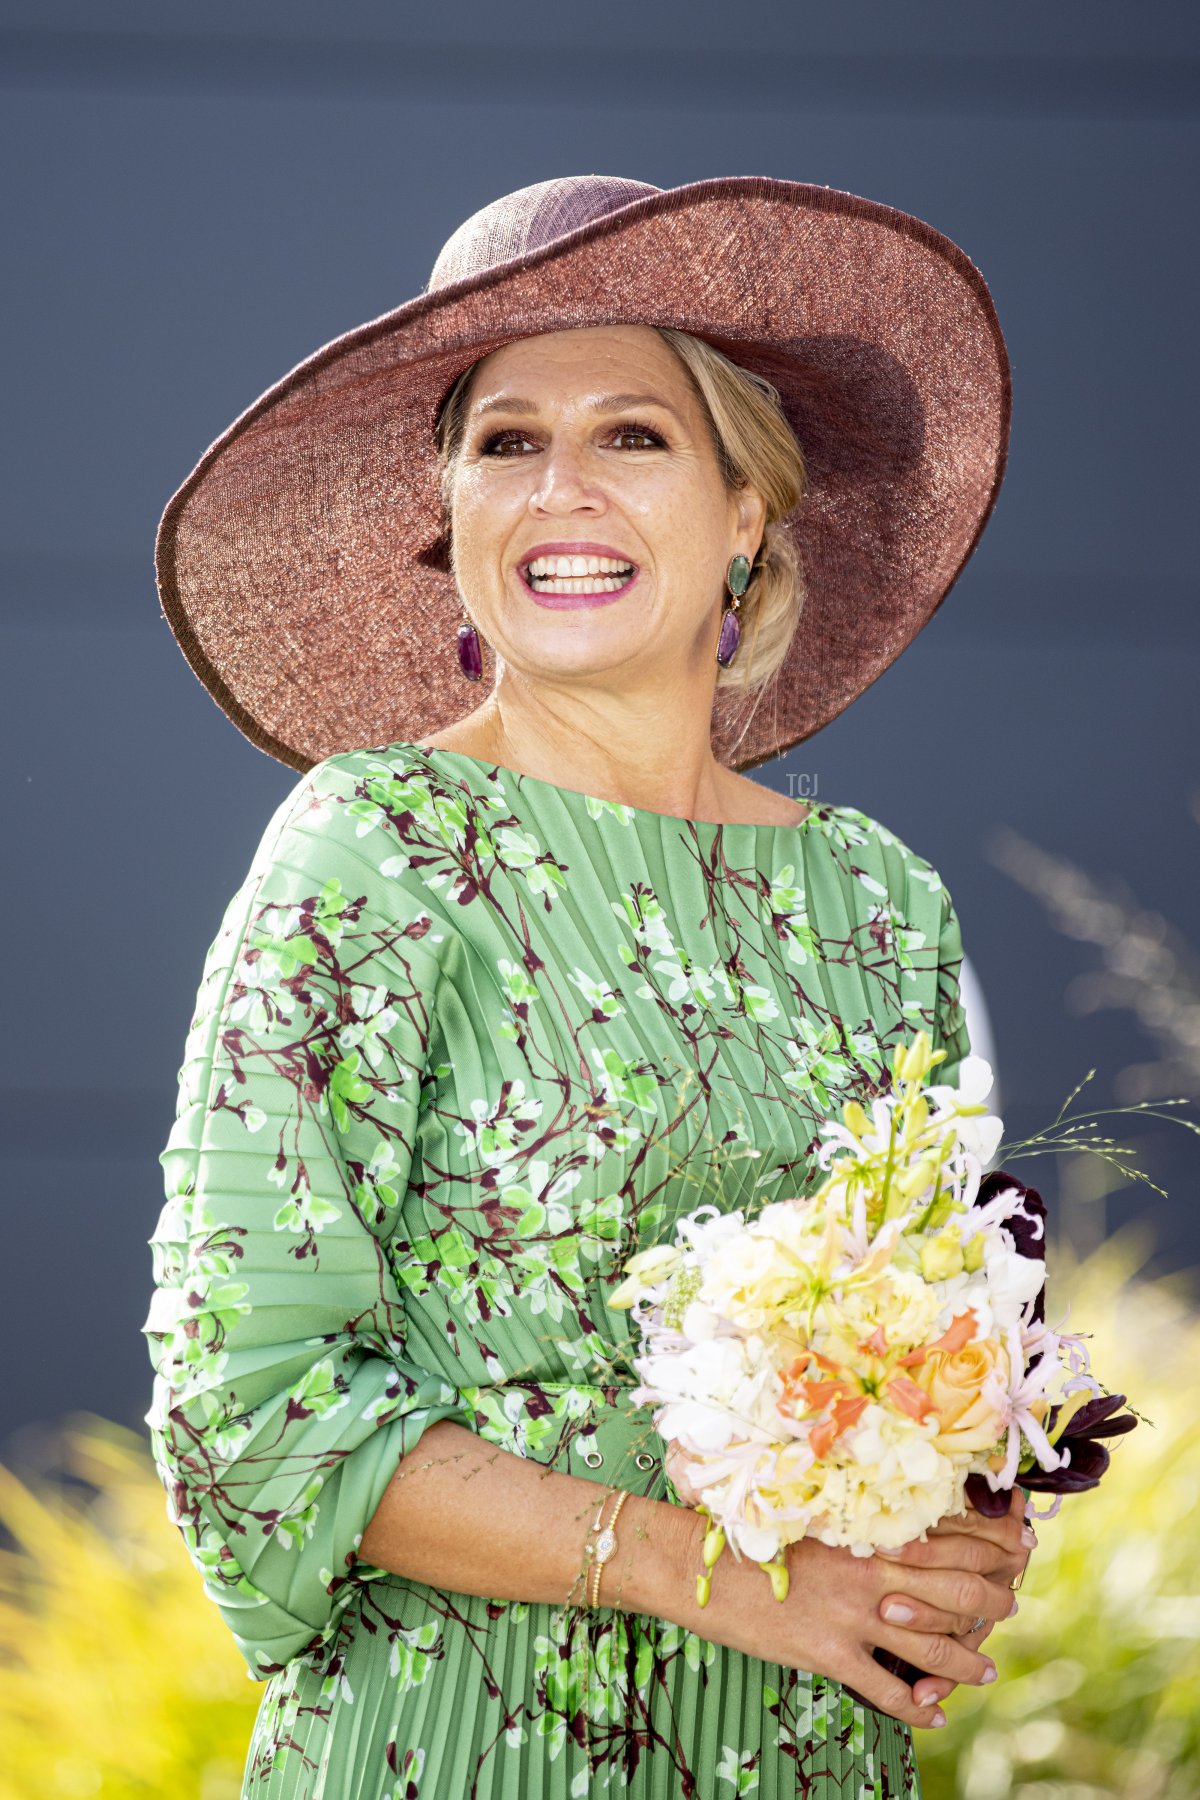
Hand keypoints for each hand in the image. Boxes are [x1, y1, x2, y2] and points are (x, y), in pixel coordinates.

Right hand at [657, 1451, 1004, 1730]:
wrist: (701, 1567)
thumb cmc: (755, 1537)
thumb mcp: (815, 1522)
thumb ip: (860, 1529)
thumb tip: (899, 1532)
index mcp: (867, 1533)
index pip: (949, 1537)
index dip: (990, 1542)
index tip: (1016, 1544)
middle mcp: (871, 1573)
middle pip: (956, 1590)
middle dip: (993, 1601)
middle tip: (1010, 1607)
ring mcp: (853, 1617)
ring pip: (934, 1646)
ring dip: (968, 1662)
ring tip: (987, 1670)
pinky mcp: (830, 1655)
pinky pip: (889, 1690)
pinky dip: (919, 1708)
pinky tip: (933, 1715)